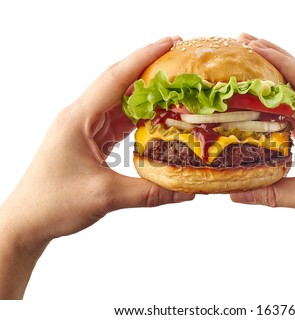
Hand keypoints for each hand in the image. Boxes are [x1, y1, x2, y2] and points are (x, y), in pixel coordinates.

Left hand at [0, 36, 193, 297]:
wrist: (28, 221)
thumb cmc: (53, 203)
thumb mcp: (104, 196)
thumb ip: (149, 192)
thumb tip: (185, 190)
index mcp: (79, 118)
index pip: (115, 78)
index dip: (144, 58)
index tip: (170, 44)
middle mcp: (82, 117)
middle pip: (120, 85)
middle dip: (149, 71)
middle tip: (180, 63)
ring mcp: (86, 128)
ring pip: (122, 104)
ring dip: (147, 96)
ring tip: (176, 88)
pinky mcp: (92, 141)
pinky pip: (120, 122)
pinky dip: (140, 119)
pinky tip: (159, 119)